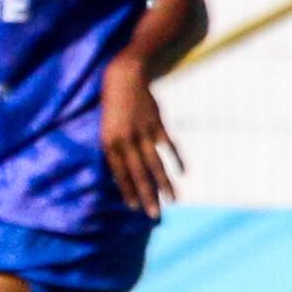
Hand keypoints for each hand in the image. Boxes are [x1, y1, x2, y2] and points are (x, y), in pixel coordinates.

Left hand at [100, 57, 184, 217]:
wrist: (124, 76)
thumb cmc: (112, 106)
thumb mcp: (107, 129)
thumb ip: (115, 149)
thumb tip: (123, 172)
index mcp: (108, 142)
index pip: (119, 173)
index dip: (127, 190)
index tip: (134, 207)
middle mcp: (125, 140)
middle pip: (138, 173)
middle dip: (146, 195)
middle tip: (153, 214)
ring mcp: (143, 132)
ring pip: (155, 163)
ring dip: (164, 183)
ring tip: (172, 200)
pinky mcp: (157, 123)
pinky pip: (169, 145)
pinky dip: (177, 159)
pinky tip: (184, 172)